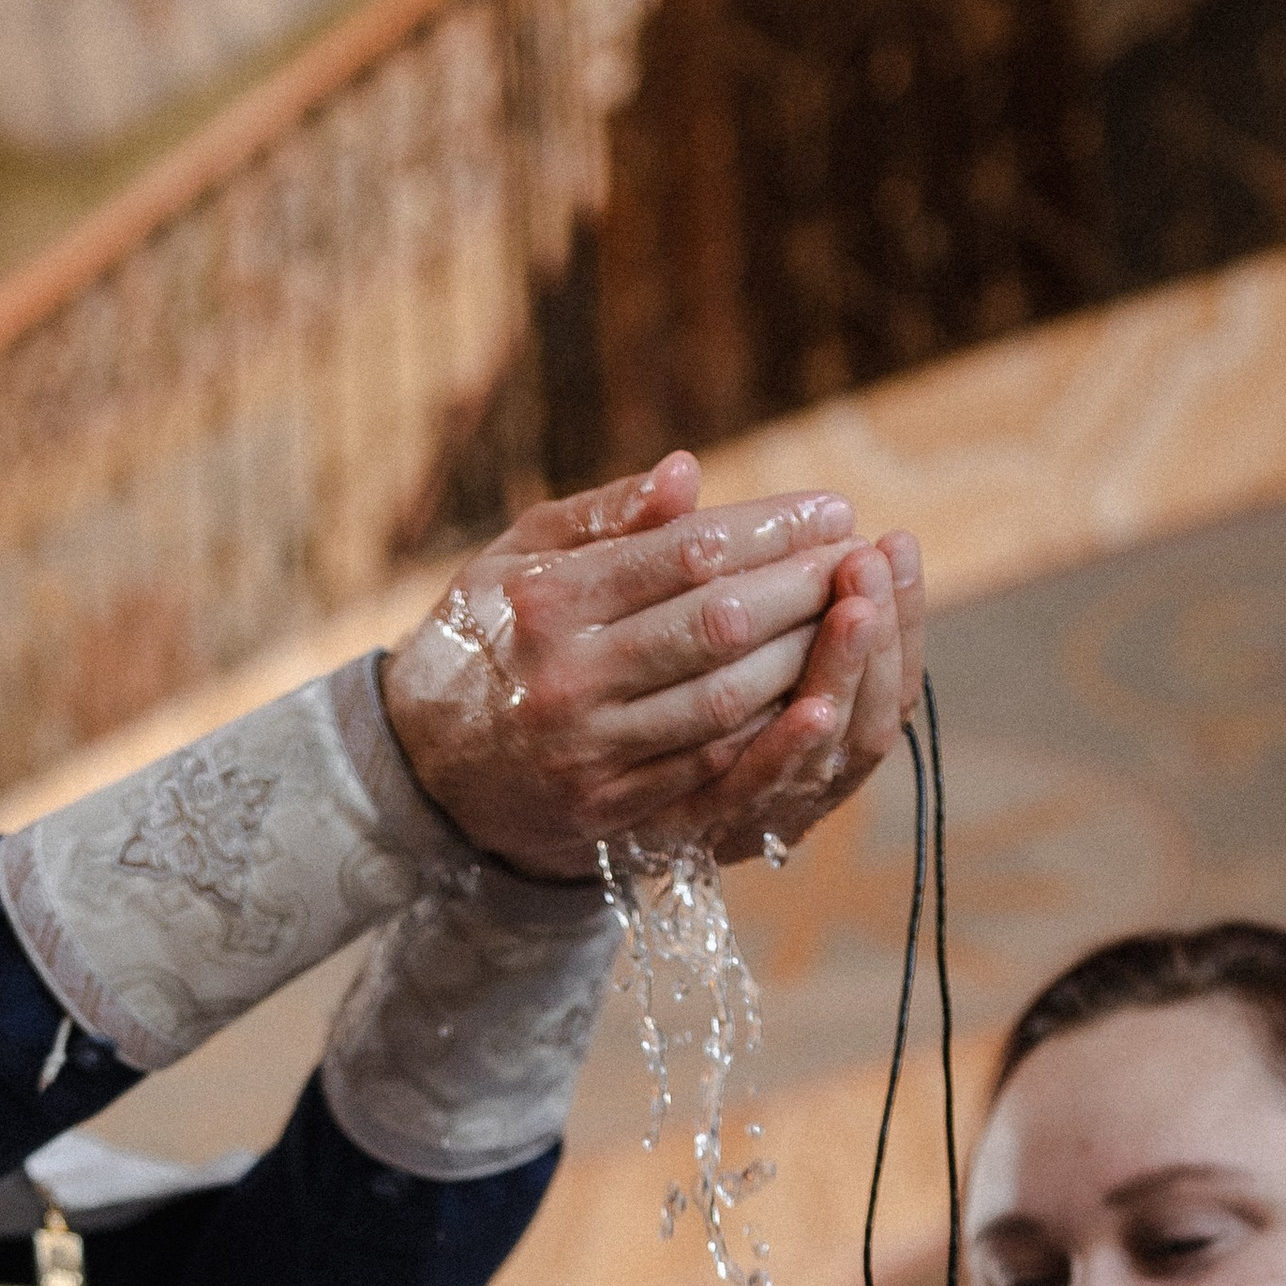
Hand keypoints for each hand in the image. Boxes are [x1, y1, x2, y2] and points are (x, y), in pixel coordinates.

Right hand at [383, 453, 920, 880]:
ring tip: (855, 616)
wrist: (423, 772)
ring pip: (728, 701)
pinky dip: (776, 731)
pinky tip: (822, 694)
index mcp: (549, 603)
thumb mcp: (516, 560)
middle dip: (805, 586)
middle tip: (861, 557)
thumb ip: (604, 518)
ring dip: (806, 658)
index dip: (773, 530)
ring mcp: (592, 754)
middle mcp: (569, 680)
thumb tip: (690, 474)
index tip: (833, 509)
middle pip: (718, 626)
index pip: (688, 554)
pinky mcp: (613, 811)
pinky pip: (715, 768)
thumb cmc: (485, 642)